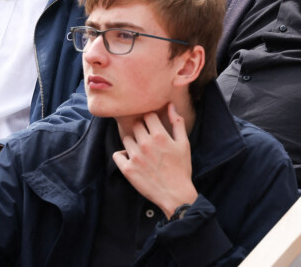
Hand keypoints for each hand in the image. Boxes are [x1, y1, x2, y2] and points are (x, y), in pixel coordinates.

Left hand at [113, 104, 196, 219]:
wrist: (176, 196)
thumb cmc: (181, 169)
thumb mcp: (184, 144)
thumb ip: (177, 123)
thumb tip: (170, 105)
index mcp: (160, 136)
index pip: (148, 115)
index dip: (151, 120)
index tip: (153, 127)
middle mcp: (145, 144)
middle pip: (136, 125)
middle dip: (141, 130)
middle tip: (147, 140)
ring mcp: (135, 157)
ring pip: (127, 139)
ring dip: (132, 143)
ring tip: (142, 153)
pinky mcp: (128, 169)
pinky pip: (117, 155)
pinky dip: (122, 157)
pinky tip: (132, 160)